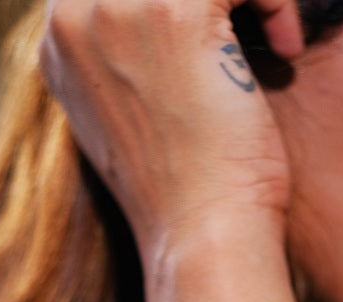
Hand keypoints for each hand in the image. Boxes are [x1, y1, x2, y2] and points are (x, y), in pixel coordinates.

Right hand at [39, 0, 304, 264]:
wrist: (202, 238)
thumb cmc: (184, 192)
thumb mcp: (131, 117)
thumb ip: (127, 55)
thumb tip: (163, 25)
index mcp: (59, 41)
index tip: (216, 30)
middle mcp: (74, 15)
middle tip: (247, 18)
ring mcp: (119, 7)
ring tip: (270, 31)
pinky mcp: (177, 11)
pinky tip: (283, 49)